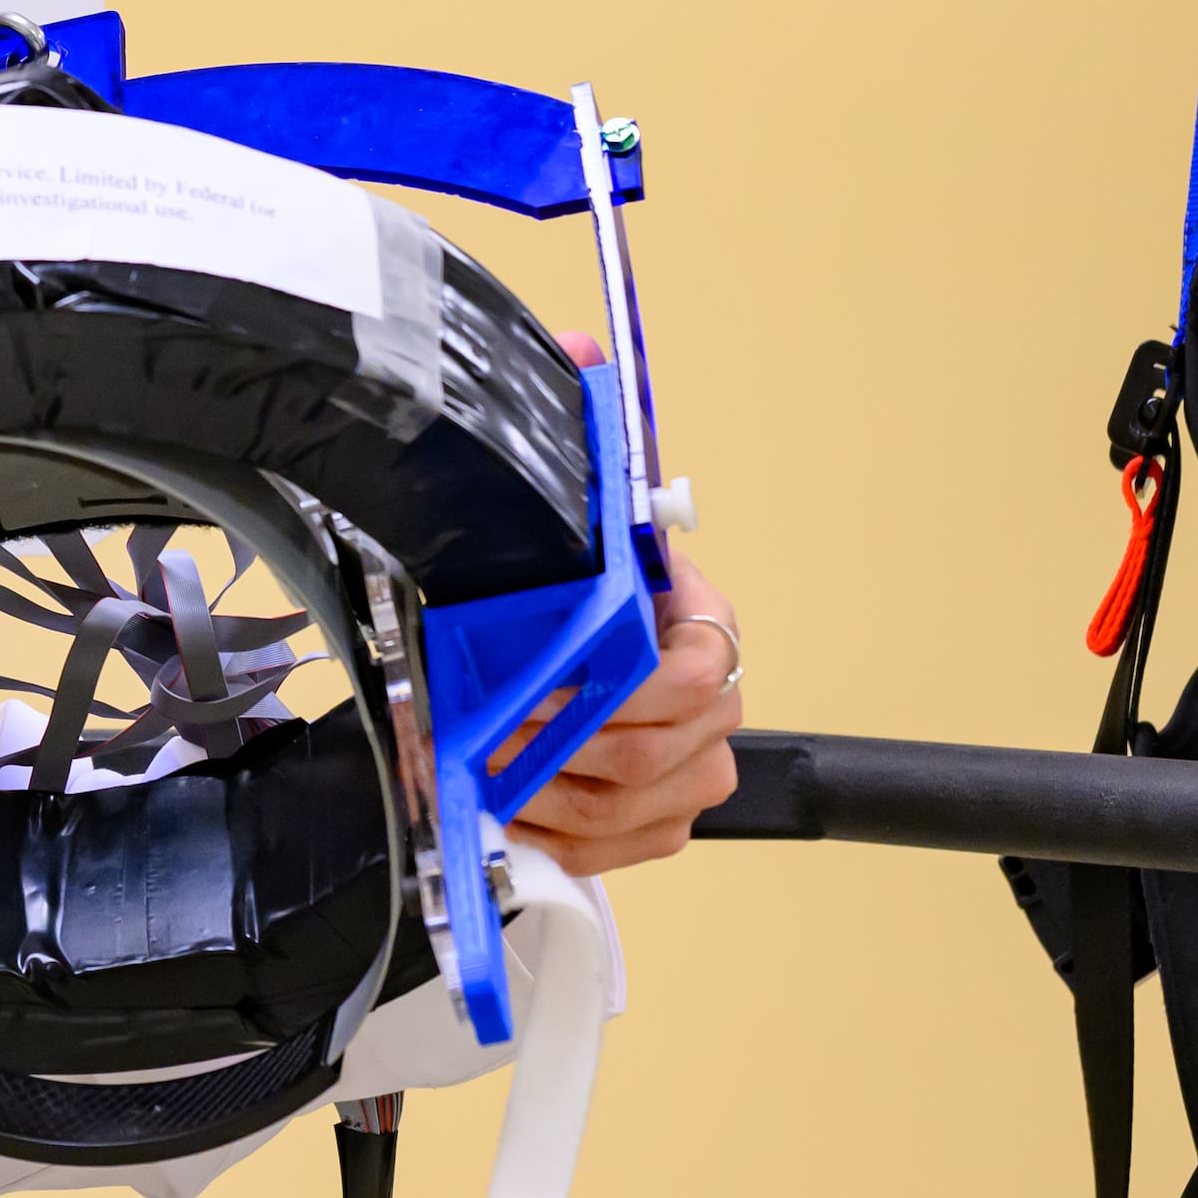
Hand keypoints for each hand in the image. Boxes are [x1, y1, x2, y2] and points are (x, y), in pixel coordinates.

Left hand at [509, 325, 746, 874]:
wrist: (586, 650)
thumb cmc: (582, 587)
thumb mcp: (575, 515)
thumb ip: (578, 427)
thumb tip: (579, 347)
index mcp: (704, 622)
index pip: (692, 670)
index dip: (607, 688)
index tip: (535, 681)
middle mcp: (713, 701)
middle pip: (645, 750)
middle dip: (550, 744)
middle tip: (483, 729)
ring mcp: (694, 769)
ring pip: (626, 806)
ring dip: (542, 792)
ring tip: (483, 765)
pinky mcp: (663, 823)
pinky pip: (619, 849)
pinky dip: (555, 835)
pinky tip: (510, 808)